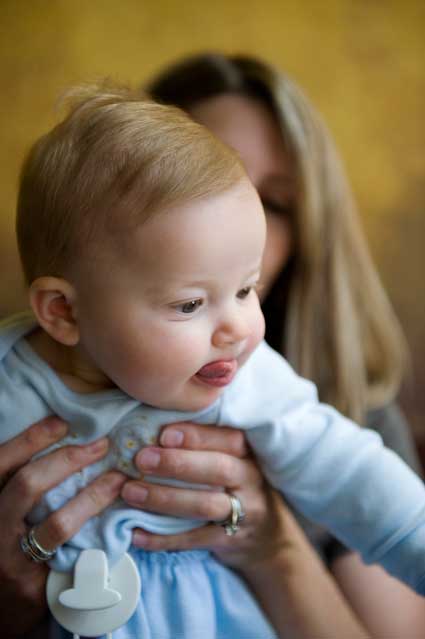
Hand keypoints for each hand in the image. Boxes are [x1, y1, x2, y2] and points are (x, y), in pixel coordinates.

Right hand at [0, 417, 125, 636]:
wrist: (0, 607)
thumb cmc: (8, 546)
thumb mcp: (6, 511)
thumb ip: (24, 485)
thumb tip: (66, 441)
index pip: (3, 463)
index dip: (31, 439)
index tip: (63, 421)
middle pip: (27, 484)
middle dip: (68, 459)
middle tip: (101, 445)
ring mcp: (11, 559)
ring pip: (56, 522)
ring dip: (93, 496)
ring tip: (118, 478)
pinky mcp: (34, 585)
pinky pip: (72, 554)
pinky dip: (96, 533)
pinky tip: (118, 519)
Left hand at [121, 422, 287, 568]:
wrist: (269, 535)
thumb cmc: (237, 483)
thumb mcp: (235, 458)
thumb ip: (207, 443)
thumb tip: (154, 426)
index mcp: (248, 453)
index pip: (229, 438)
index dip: (196, 435)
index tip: (164, 433)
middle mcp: (249, 479)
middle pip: (218, 469)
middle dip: (177, 464)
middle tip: (141, 460)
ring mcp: (243, 512)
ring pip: (205, 505)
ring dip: (165, 499)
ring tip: (131, 492)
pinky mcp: (229, 541)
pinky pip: (194, 540)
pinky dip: (163, 538)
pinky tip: (136, 533)